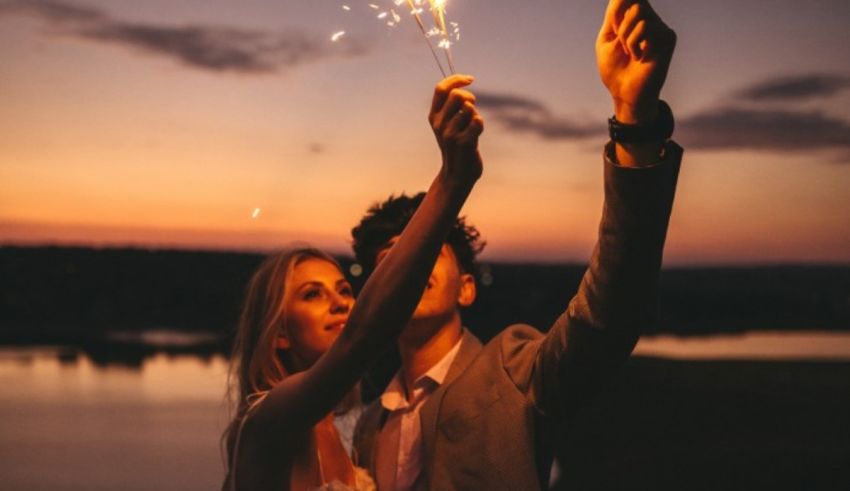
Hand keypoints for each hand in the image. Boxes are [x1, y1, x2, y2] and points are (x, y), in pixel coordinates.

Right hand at [429, 74, 484, 184]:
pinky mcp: (463, 143)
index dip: (457, 79)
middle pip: (457, 95)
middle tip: (472, 108)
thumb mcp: (447, 125)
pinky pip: (478, 122)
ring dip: (475, 115)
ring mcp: (450, 134)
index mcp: (433, 116)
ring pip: (469, 109)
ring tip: (472, 128)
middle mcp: (439, 124)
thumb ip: (451, 106)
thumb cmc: (456, 146)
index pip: (441, 88)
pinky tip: (476, 135)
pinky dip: (480, 125)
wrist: (456, 175)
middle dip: (470, 97)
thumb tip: (464, 83)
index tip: (470, 79)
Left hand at [596, 0, 675, 123]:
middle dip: (620, 25)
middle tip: (622, 44)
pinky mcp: (668, 37)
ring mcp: (659, 27)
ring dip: (627, 36)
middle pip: (633, 2)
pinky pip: (647, 27)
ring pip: (639, 12)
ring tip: (631, 53)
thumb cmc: (614, 68)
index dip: (617, 8)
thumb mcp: (607, 37)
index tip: (613, 28)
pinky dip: (636, 43)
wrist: (624, 92)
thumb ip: (614, 13)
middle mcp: (649, 19)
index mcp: (633, 19)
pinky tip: (641, 57)